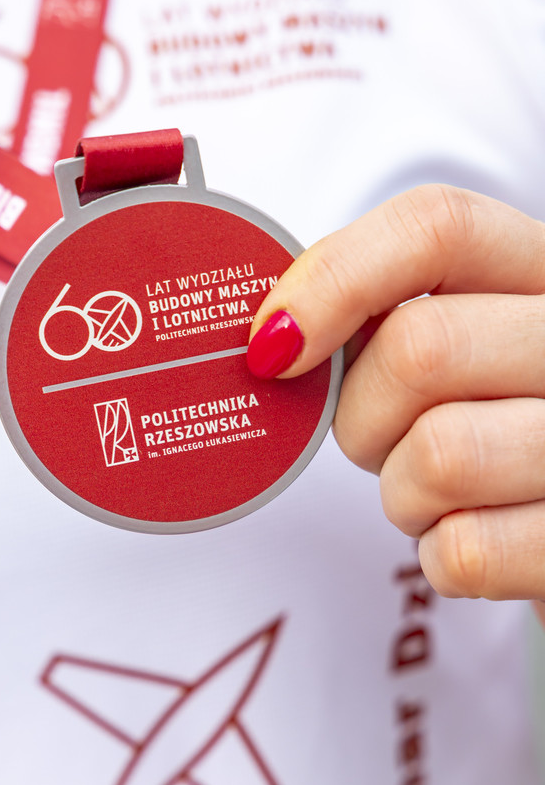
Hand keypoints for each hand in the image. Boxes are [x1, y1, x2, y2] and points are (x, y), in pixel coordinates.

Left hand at [247, 185, 544, 620]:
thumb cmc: (495, 430)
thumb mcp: (458, 348)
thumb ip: (380, 318)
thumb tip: (267, 340)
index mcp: (543, 273)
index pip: (436, 228)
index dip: (334, 280)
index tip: (274, 347)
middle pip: (418, 348)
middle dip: (362, 415)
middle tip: (380, 441)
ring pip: (438, 456)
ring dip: (404, 494)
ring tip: (437, 494)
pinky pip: (464, 552)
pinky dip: (440, 556)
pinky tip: (472, 536)